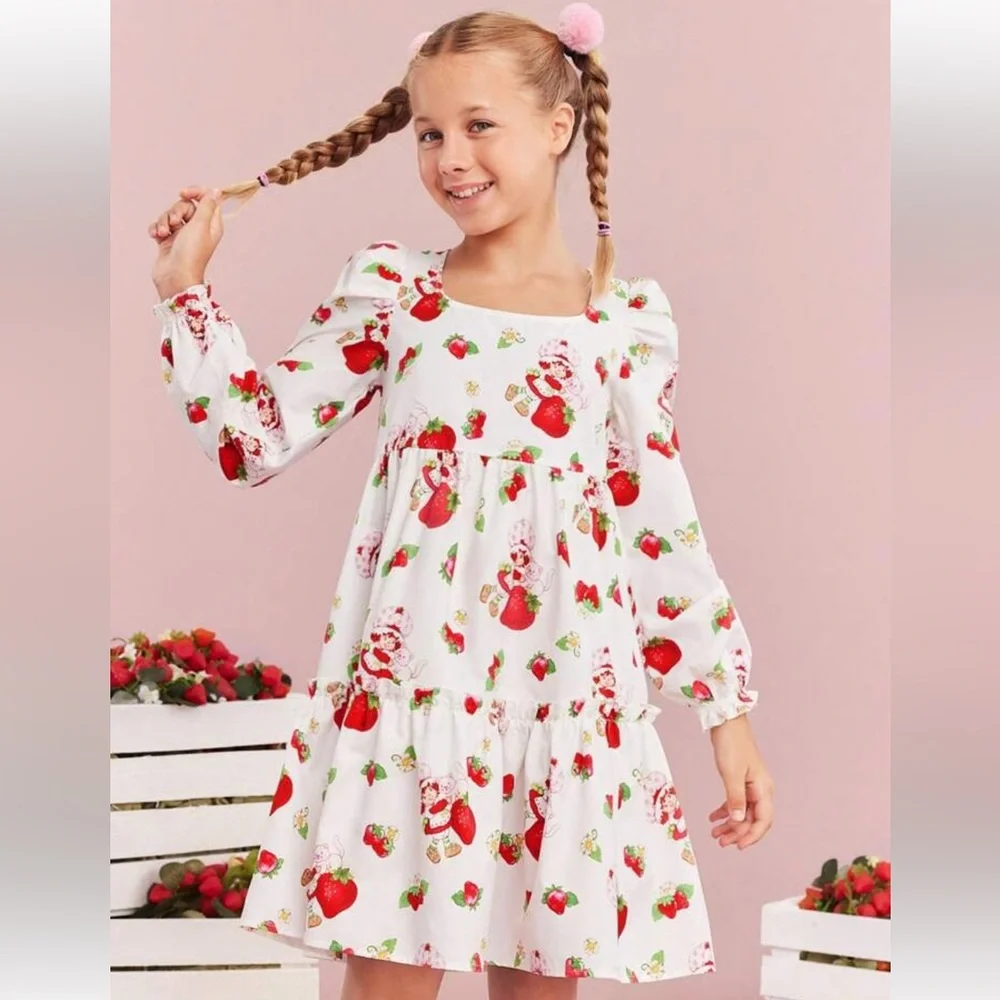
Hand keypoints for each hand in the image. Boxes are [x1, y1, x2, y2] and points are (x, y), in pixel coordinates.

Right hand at [149, 186, 224, 299]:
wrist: (174, 277)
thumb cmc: (191, 253)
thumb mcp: (201, 225)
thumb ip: (207, 206)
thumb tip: (216, 191)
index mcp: (211, 224)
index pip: (206, 199)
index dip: (195, 193)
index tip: (184, 194)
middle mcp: (197, 228)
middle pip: (185, 206)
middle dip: (175, 211)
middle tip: (175, 223)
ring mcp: (182, 234)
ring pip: (170, 215)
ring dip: (164, 222)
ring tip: (164, 234)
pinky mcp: (168, 241)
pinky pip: (159, 226)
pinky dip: (156, 229)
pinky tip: (155, 236)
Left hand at [707, 714, 773, 849]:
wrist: (726, 721)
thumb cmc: (731, 744)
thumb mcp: (731, 774)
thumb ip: (735, 799)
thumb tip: (737, 820)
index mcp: (763, 789)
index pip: (763, 820)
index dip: (752, 836)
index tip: (738, 846)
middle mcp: (760, 789)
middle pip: (752, 819)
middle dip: (738, 832)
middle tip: (721, 842)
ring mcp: (750, 784)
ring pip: (743, 812)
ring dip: (730, 824)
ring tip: (715, 834)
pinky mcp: (740, 780)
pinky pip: (735, 801)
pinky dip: (725, 810)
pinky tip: (713, 817)